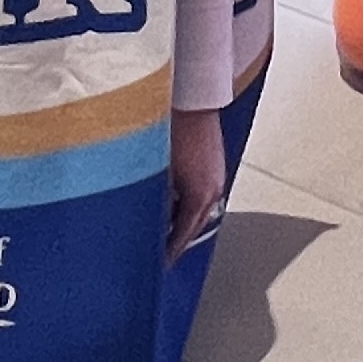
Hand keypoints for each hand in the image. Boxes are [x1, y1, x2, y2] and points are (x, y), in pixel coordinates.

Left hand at [165, 106, 232, 256]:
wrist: (192, 97)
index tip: (157, 264)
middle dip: (175, 239)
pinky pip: (201, 194)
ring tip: (161, 227)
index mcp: (199, 197)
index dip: (167, 252)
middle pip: (193, 227)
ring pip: (198, 210)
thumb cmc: (171, 128)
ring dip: (181, 219)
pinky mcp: (214, 165)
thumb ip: (154, 201)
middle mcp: (213, 191)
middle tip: (158, 251)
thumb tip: (146, 221)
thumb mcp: (157, 173)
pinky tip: (172, 199)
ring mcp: (216, 177)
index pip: (182, 237)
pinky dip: (187, 202)